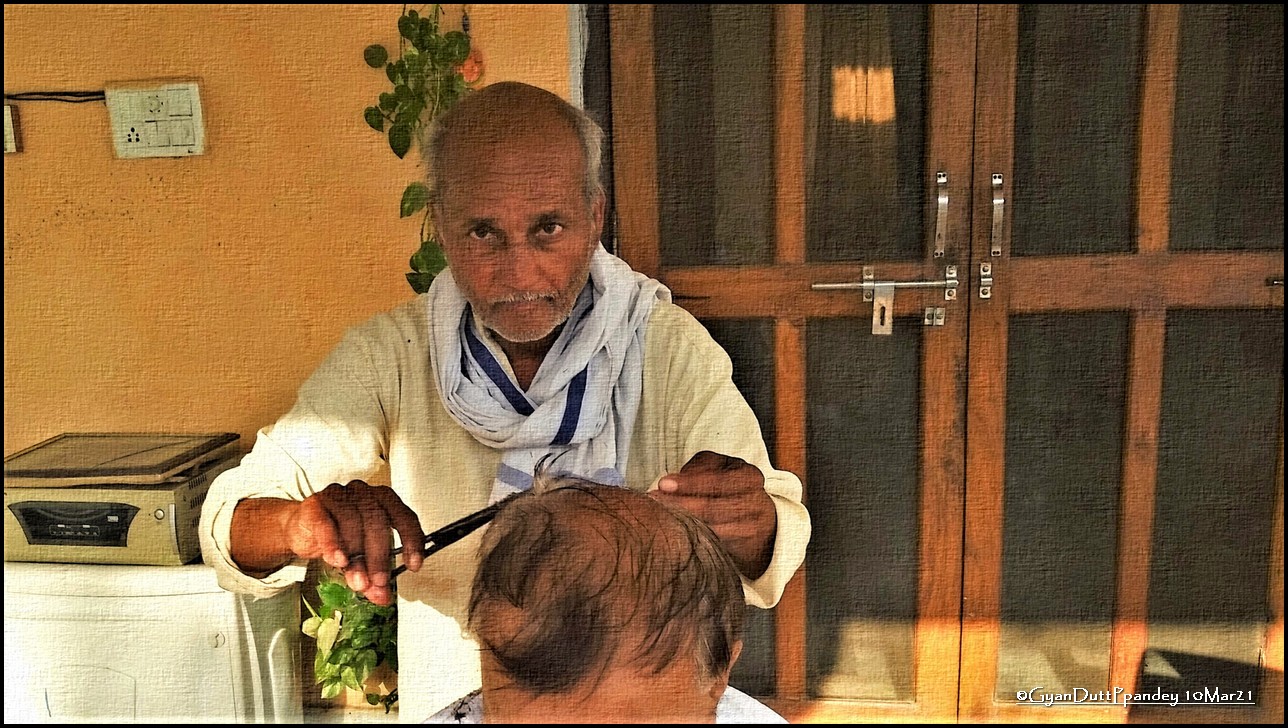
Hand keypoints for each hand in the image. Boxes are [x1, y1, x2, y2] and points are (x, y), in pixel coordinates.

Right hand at [282, 481, 424, 606]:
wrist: (302, 528)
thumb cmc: (338, 536)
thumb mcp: (361, 558)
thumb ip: (372, 577)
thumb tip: (382, 597)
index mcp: (383, 501)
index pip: (405, 516)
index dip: (412, 541)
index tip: (414, 564)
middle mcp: (364, 493)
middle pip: (378, 522)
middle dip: (380, 557)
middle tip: (379, 582)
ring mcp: (340, 495)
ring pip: (352, 523)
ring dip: (356, 557)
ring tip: (357, 580)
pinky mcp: (315, 504)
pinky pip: (325, 523)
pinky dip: (332, 544)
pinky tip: (337, 560)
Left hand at [650, 451, 777, 578]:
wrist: (762, 523)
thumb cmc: (730, 490)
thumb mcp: (719, 470)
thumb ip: (698, 470)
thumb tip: (670, 482)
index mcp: (749, 476)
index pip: (717, 479)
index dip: (689, 482)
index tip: (663, 484)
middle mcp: (756, 501)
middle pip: (713, 506)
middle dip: (681, 505)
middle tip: (654, 502)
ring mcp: (753, 527)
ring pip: (714, 528)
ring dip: (685, 524)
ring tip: (661, 519)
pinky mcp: (747, 548)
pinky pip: (717, 545)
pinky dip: (696, 540)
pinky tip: (679, 535)